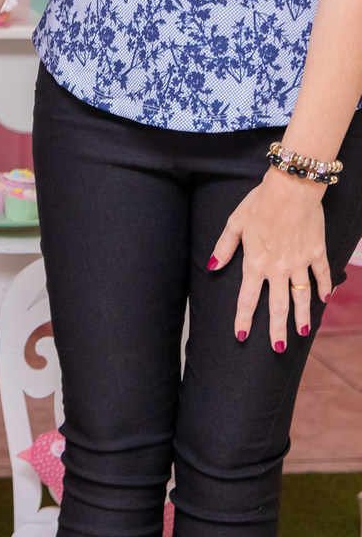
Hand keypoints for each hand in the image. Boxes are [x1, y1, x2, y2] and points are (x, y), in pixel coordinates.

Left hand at [209, 169, 331, 351]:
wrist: (292, 188)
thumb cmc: (260, 203)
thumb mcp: (235, 224)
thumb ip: (224, 248)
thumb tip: (212, 266)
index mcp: (255, 264)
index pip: (247, 300)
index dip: (243, 320)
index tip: (240, 335)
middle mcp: (278, 268)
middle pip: (277, 306)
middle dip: (276, 329)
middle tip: (277, 347)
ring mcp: (300, 262)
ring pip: (301, 296)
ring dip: (302, 316)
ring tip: (301, 333)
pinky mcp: (317, 252)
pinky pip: (322, 274)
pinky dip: (324, 288)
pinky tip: (324, 300)